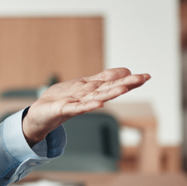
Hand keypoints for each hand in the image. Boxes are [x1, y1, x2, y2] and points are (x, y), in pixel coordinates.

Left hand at [21, 68, 150, 145]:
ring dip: (110, 94)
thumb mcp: (85, 85)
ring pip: (97, 98)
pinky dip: (88, 106)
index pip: (114, 83)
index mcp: (93, 91)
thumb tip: (125, 71)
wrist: (40, 114)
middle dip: (126, 85)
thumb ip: (104, 79)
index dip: (129, 80)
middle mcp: (88, 98)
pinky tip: (99, 104)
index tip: (146, 76)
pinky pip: (77, 108)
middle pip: (109, 90)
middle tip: (143, 79)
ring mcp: (77, 104)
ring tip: (124, 88)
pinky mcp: (63, 109)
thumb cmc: (62, 100)